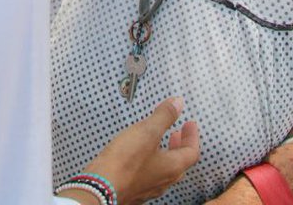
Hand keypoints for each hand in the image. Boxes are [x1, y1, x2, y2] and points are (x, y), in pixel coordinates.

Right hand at [81, 97, 200, 204]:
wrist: (100, 188)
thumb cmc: (125, 161)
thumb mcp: (146, 131)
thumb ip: (164, 116)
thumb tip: (178, 103)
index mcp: (173, 167)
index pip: (192, 152)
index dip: (193, 136)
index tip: (190, 124)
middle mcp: (164, 181)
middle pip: (180, 163)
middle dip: (180, 145)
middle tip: (176, 132)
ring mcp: (149, 188)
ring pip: (165, 170)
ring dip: (166, 154)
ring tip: (158, 142)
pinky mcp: (134, 190)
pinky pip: (150, 175)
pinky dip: (152, 162)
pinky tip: (139, 156)